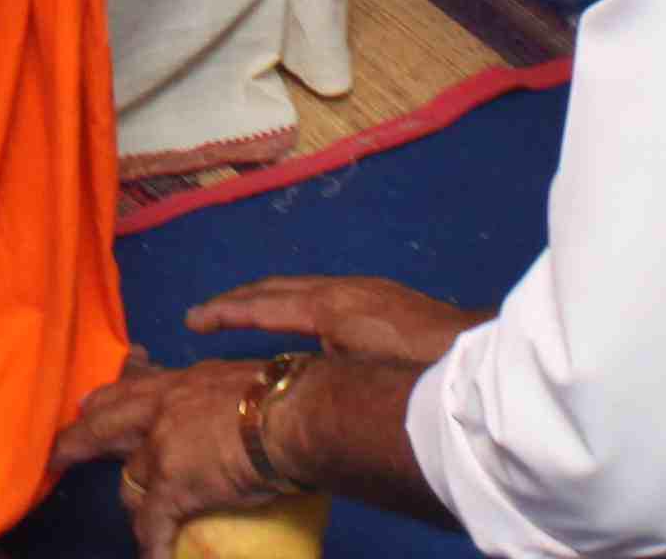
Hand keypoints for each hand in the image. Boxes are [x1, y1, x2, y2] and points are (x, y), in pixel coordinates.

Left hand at [52, 356, 291, 556]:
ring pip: (128, 480)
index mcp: (183, 382)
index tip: (91, 403)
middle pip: (105, 423)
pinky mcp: (171, 485)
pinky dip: (152, 545)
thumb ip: (227, 391)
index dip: (110, 397)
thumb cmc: (285, 393)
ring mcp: (161, 448)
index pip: (136, 385)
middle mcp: (162, 409)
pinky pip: (151, 523)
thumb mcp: (245, 377)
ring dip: (133, 501)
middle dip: (79, 440)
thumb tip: (243, 407)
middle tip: (60, 453)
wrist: (292, 415)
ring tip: (139, 518)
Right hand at [190, 272, 477, 366]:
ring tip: (238, 312)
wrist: (472, 350)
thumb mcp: (359, 370)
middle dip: (238, 300)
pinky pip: (320, 292)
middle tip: (203, 313)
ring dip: (265, 299)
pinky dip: (292, 301)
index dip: (226, 312)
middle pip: (277, 288)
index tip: (193, 318)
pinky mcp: (380, 297)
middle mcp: (340, 290)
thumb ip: (319, 371)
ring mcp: (362, 289)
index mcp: (329, 305)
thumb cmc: (417, 367)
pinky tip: (295, 317)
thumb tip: (284, 378)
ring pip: (299, 288)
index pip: (264, 304)